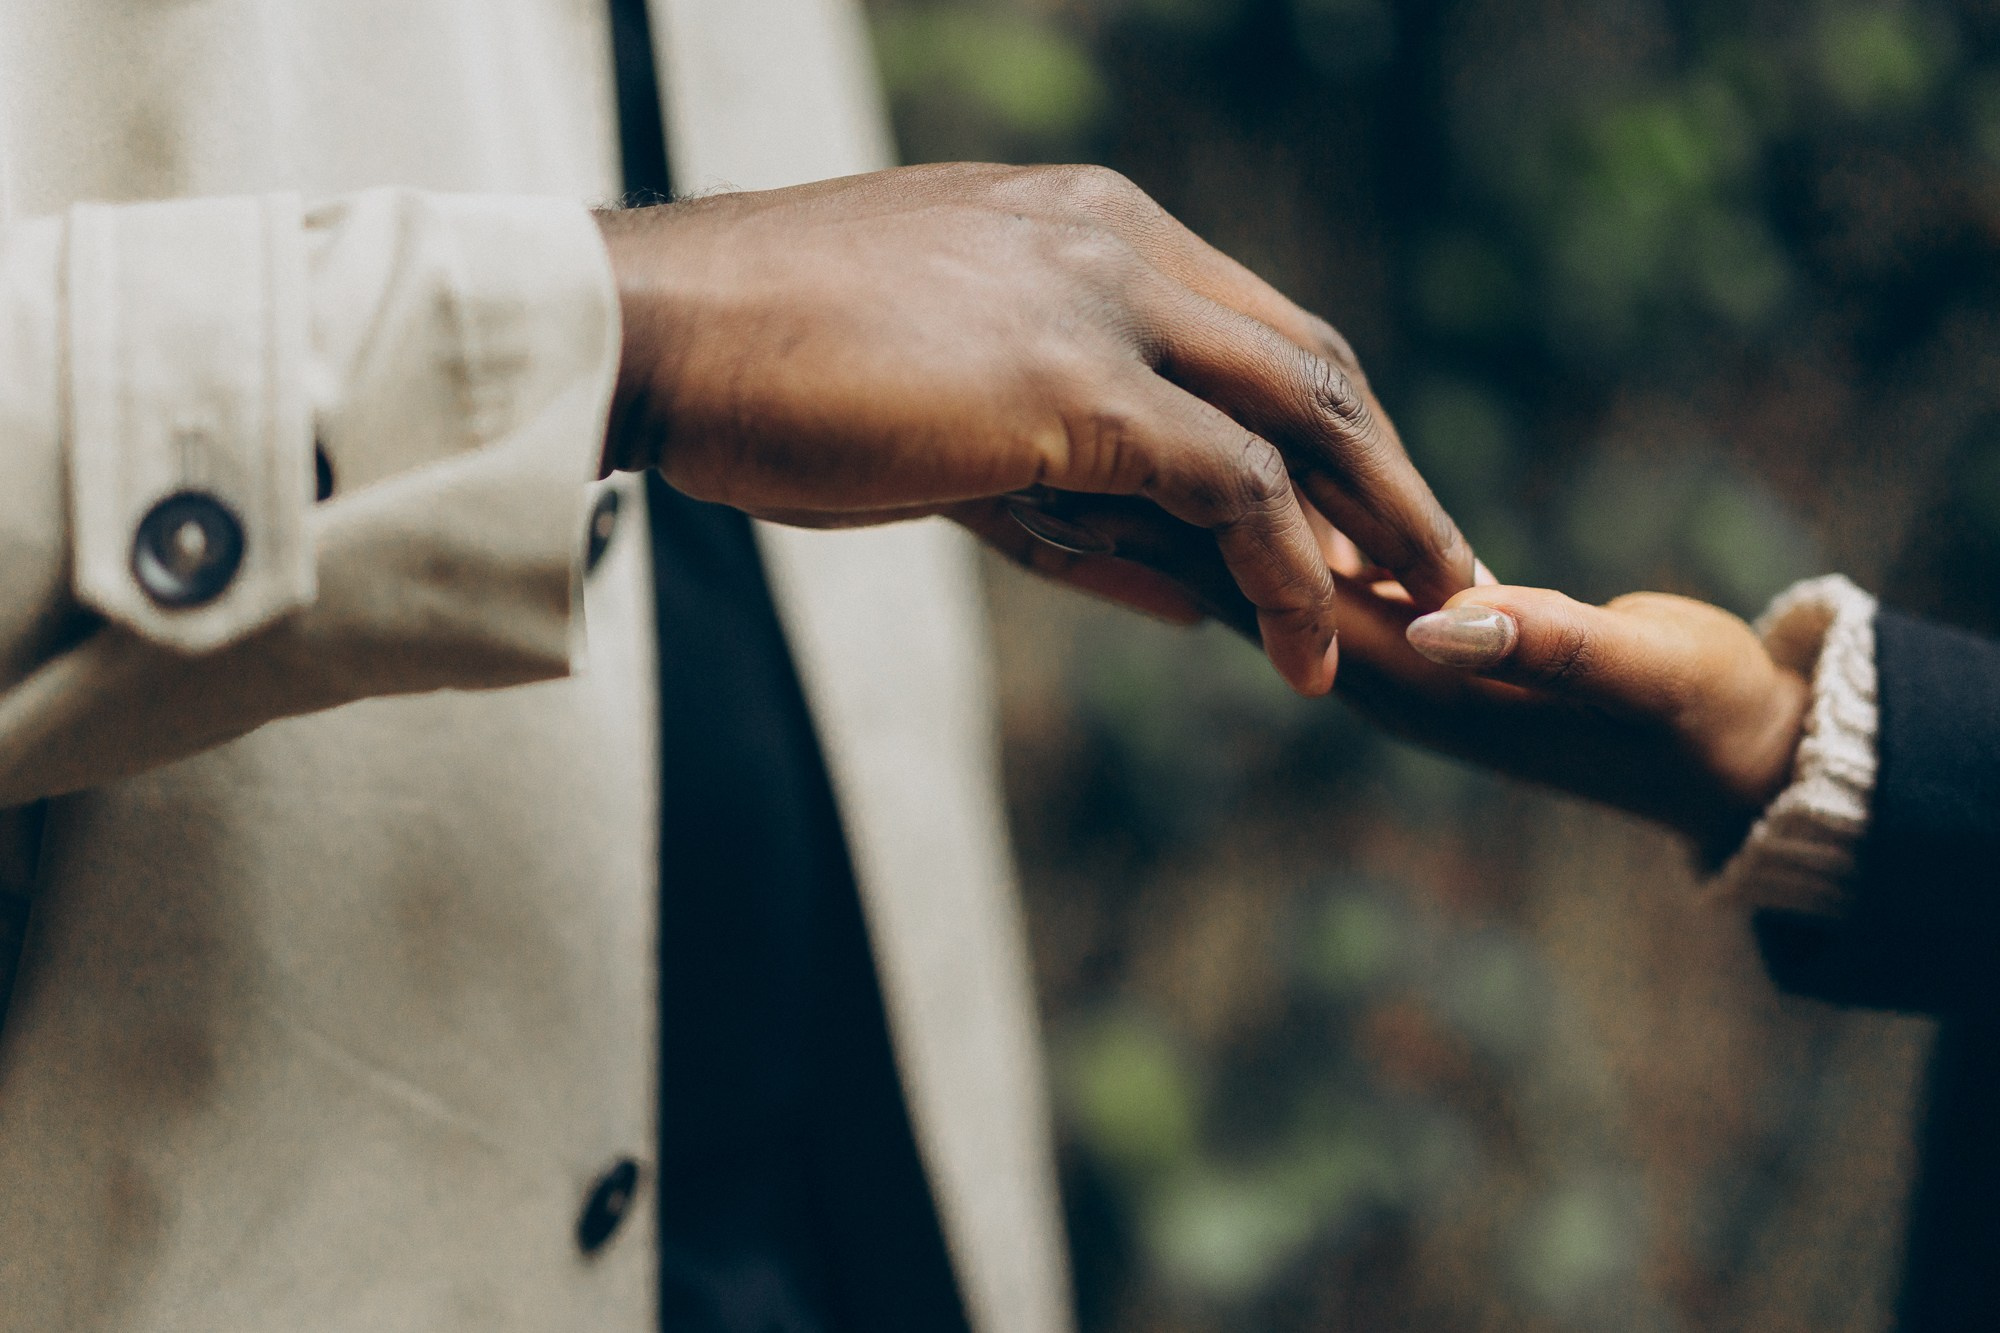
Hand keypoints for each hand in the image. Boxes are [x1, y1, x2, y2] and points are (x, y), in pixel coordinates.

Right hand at [597, 162, 1474, 694]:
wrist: (661, 327)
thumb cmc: (774, 370)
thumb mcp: (944, 418)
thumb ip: (1070, 486)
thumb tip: (1186, 583)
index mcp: (1085, 225)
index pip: (1252, 327)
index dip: (1324, 430)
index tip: (1366, 512)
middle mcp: (1115, 240)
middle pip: (1307, 362)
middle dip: (1387, 474)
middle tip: (1442, 564)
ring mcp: (1101, 301)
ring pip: (1297, 418)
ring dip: (1377, 524)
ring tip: (1426, 615)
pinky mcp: (1074, 383)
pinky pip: (1229, 487)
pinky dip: (1287, 573)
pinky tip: (1306, 649)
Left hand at [970, 495, 1808, 851]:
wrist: (1721, 754)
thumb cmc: (1690, 712)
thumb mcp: (1640, 673)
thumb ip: (1554, 643)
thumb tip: (1451, 612)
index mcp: (1414, 672)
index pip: (1264, 593)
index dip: (1180, 527)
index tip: (1089, 462)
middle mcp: (1376, 663)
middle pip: (1228, 580)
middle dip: (1146, 512)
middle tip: (1044, 431)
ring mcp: (1387, 647)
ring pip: (1251, 572)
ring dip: (1179, 512)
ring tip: (1084, 436)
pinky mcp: (1411, 625)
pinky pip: (1298, 571)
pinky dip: (1244, 523)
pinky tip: (1204, 464)